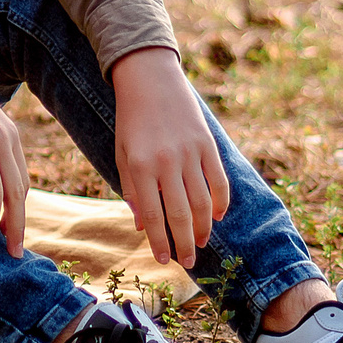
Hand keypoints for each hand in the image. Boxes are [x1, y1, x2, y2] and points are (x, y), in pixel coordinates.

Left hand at [108, 47, 228, 267]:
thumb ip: (132, 190)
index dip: (159, 241)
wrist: (150, 79)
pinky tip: (216, 217)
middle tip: (188, 262)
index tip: (164, 260)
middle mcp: (166, 161)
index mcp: (140, 166)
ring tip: (201, 243)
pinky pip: (218, 180)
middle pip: (181, 214)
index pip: (152, 214)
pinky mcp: (207, 144)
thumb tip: (143, 227)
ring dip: (204, 228)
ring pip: (203, 202)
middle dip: (185, 243)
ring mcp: (190, 152)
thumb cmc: (131, 121)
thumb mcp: (122, 153)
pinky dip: (220, 202)